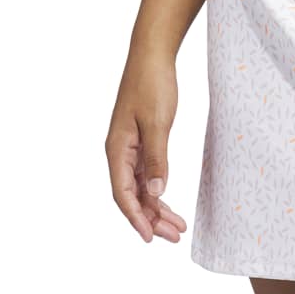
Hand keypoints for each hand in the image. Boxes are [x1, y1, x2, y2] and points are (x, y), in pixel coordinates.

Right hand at [107, 51, 187, 245]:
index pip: (122, 193)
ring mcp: (130, 149)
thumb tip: (156, 192)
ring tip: (178, 227)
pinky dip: (158, 192)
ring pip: (140, 188)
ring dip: (157, 209)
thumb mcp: (157, 122)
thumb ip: (157, 158)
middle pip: (131, 196)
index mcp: (116, 149)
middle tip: (174, 237)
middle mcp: (119, 152)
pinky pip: (146, 176)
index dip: (136, 218)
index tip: (151, 237)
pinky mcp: (141, 143)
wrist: (152, 56)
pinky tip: (169, 204)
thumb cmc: (151, 84)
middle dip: (151, 219)